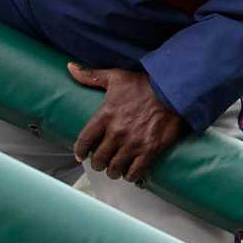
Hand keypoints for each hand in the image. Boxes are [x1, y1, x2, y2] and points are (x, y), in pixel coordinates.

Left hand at [67, 64, 186, 183]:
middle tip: (101, 162)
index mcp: (105, 115)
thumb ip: (92, 75)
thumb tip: (70, 67)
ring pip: (114, 168)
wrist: (172, 90)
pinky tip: (130, 173)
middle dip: (98, 163)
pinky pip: (135, 172)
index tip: (81, 155)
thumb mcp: (115, 76)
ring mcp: (133, 143)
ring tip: (114, 169)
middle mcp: (117, 132)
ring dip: (113, 171)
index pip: (84, 141)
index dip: (80, 151)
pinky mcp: (149, 150)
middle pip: (99, 159)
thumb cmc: (143, 84)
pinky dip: (130, 176)